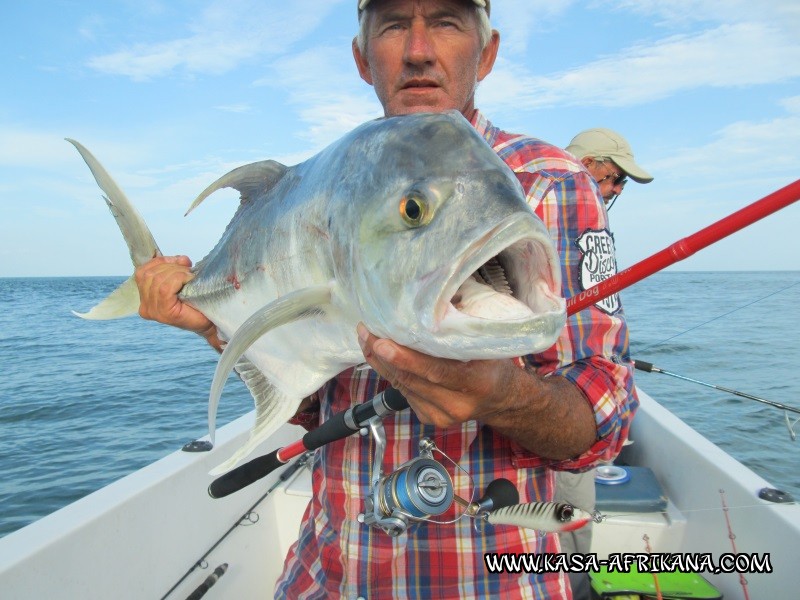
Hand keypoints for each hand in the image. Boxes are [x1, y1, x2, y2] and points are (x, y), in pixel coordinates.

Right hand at [135, 255, 217, 342]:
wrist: (210, 322)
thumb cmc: (196, 303)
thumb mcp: (180, 282)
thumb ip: (173, 269)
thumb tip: (180, 259)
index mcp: (145, 299)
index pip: (141, 272)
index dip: (160, 261)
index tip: (179, 261)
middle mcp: (145, 307)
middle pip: (149, 275)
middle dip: (170, 266)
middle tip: (187, 269)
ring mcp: (153, 311)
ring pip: (157, 280)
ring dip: (176, 272)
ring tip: (189, 276)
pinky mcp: (164, 313)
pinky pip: (165, 288)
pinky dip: (179, 279)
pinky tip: (189, 280)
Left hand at [355, 323, 518, 427]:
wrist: (502, 400)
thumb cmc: (493, 364)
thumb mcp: (486, 346)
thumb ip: (460, 332)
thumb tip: (432, 303)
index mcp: (476, 383)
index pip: (436, 371)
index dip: (405, 359)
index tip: (381, 343)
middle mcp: (457, 405)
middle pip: (412, 380)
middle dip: (383, 355)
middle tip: (365, 332)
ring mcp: (441, 416)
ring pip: (402, 386)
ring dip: (382, 363)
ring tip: (366, 338)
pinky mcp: (429, 418)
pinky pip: (404, 392)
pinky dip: (391, 373)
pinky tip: (382, 356)